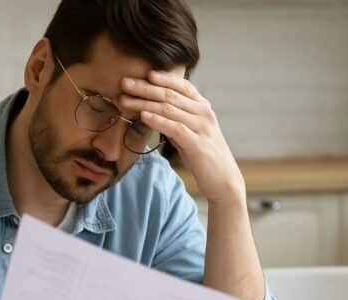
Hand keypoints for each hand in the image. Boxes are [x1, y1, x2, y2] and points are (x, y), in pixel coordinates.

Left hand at [119, 72, 245, 204]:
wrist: (224, 179)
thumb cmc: (203, 155)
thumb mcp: (191, 131)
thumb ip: (176, 118)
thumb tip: (152, 110)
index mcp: (202, 107)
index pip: (181, 85)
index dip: (163, 77)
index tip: (143, 73)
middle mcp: (203, 113)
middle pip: (170, 95)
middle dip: (145, 87)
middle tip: (124, 82)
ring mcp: (201, 127)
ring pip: (169, 109)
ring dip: (144, 102)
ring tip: (125, 99)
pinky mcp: (197, 144)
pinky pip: (174, 128)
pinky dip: (157, 120)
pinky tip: (143, 116)